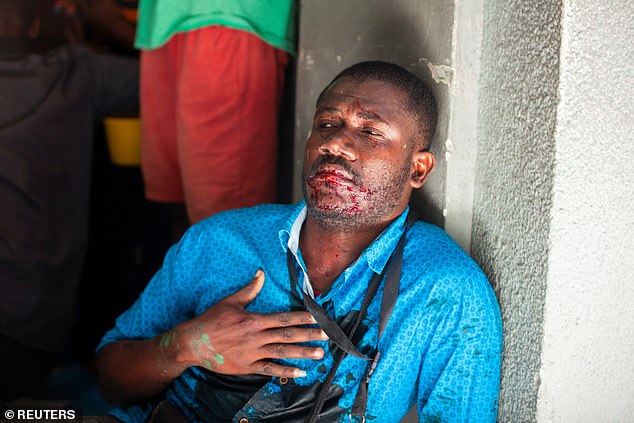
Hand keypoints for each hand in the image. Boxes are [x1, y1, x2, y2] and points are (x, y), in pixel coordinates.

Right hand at [167, 270, 326, 377]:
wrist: (193, 343)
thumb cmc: (211, 320)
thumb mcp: (230, 302)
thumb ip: (249, 289)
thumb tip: (260, 273)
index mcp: (254, 320)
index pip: (283, 317)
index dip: (302, 317)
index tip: (317, 317)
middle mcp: (256, 337)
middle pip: (288, 335)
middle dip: (309, 335)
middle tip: (326, 335)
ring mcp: (252, 353)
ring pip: (282, 352)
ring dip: (302, 353)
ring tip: (319, 354)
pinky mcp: (247, 366)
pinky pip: (269, 369)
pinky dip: (285, 371)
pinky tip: (300, 372)